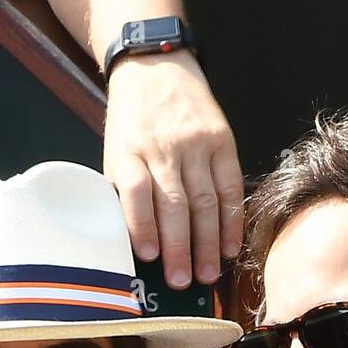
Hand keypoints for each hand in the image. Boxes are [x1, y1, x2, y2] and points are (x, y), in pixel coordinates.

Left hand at [103, 50, 243, 288]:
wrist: (156, 66)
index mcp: (129, 149)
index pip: (136, 191)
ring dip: (207, 243)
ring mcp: (195, 143)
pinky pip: (229, 186)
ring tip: (207, 274)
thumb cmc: (132, 120)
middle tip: (183, 281)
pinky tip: (229, 246)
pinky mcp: (222, 140)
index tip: (147, 257)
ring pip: (204, 200)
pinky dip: (231, 220)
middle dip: (180, 247)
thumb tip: (136, 243)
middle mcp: (163, 146)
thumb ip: (124, 190)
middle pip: (174, 203)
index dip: (143, 225)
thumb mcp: (116, 149)